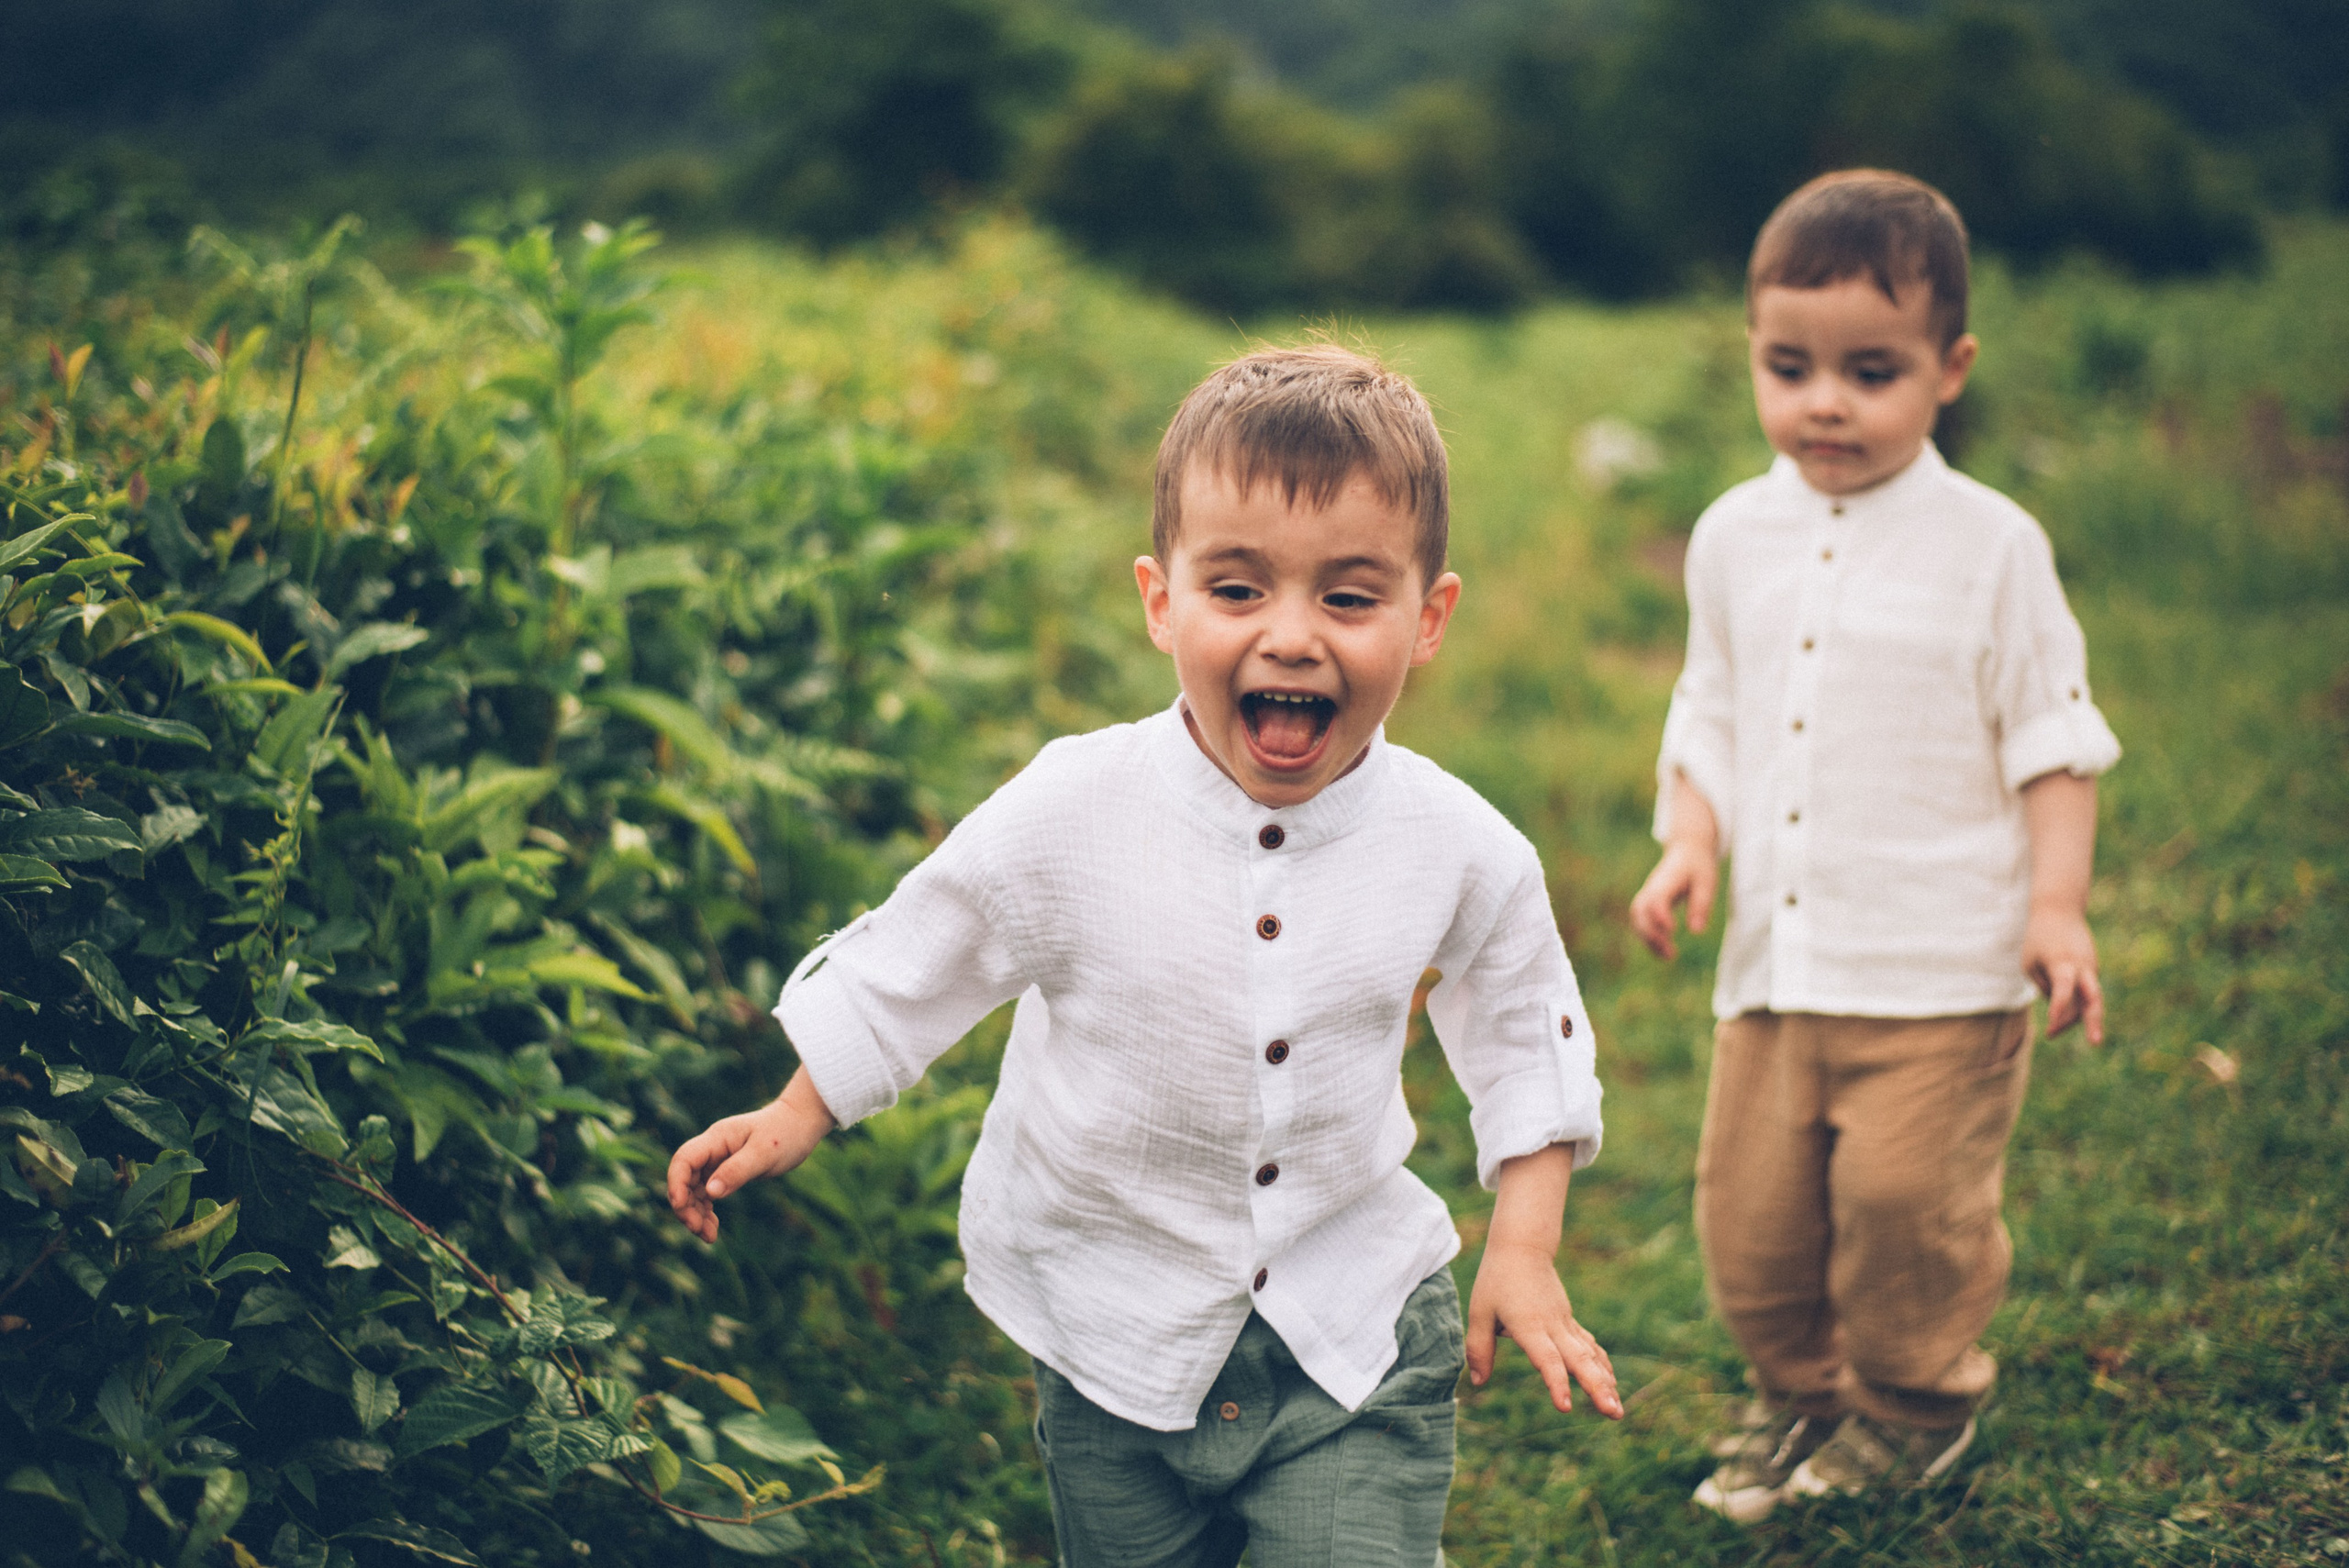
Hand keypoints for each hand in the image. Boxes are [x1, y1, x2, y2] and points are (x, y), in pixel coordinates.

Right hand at [666, 1068, 834, 1241]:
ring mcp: (717, 1160)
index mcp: (717, 1138)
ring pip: (694, 1189)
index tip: (681, 1206)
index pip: (684, 1159)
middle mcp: (712, 1149)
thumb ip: (737, 1171)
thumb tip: (709, 1192)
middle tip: (699, 1230)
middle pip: (684, 1178)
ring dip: (695, 1213)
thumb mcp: (764, 1154)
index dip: (676, 1183)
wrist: (800, 1123)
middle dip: (686, 1206)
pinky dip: (706, 1210)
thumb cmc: (785, 1134)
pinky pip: (707, 1193)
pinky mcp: (725, 1171)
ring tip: (709, 1236)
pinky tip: (712, 1227)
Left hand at [1465, 1242, 1622, 1418]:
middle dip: (1597, 1389)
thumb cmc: (1496, 1279)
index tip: (1565, 1407)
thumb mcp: (1480, 1311)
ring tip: (1617, 1411)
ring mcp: (1565, 1323)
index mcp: (1529, 1325)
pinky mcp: (1569, 1322)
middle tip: (1613, 1414)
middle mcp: (1553, 1326)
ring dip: (1605, 1382)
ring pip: (1590, 1355)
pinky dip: (1602, 1365)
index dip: (1557, 1383)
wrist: (1523, 1248)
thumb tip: (1477, 1382)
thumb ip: (1478, 1348)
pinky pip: (1589, 1346)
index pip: (1547, 1359)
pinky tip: (1612, 1384)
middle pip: (1579, 1360)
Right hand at [1629, 840, 1715, 960]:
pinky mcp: (1647, 902)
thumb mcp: (1707, 883)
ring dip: (1648, 939)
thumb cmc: (1698, 867)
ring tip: (1669, 957)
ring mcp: (1646, 895)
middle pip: (1640, 912)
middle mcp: (1651, 888)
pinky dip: (1648, 937)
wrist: (1686, 850)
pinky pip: (1640, 921)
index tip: (1673, 931)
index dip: (1660, 916)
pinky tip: (1664, 950)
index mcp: (1666, 880)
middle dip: (1651, 935)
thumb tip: (1696, 932)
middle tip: (1671, 954)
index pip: (1656, 899)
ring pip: (1637, 919)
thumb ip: (1701, 906)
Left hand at [2023, 903, 2103, 1043]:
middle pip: (2093, 998)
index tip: (2051, 1026)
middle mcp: (2082, 968)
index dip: (2059, 1009)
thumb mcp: (2030, 963)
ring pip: (2088, 1001)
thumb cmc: (2039, 938)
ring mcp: (2091, 969)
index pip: (2063, 990)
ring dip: (2073, 1019)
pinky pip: (2083, 992)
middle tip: (2095, 1043)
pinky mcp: (2092, 970)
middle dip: (2094, 1022)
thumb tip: (2061, 1006)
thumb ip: (2045, 986)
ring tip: (2051, 1033)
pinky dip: (2072, 1003)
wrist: (2060, 910)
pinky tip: (2056, 1004)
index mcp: (2062, 964)